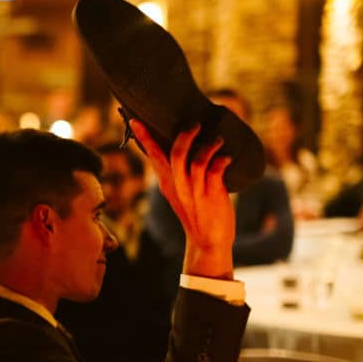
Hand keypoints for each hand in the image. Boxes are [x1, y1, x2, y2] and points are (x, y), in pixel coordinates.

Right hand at [130, 121, 234, 278]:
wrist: (207, 242)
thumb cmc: (197, 214)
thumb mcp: (181, 193)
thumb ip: (179, 173)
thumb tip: (186, 149)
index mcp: (167, 182)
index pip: (152, 155)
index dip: (144, 136)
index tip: (135, 119)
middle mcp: (177, 185)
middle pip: (174, 153)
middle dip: (184, 135)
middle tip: (194, 124)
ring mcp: (194, 191)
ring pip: (196, 160)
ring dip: (208, 145)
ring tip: (218, 139)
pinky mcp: (211, 196)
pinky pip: (215, 171)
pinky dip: (222, 160)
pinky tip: (227, 157)